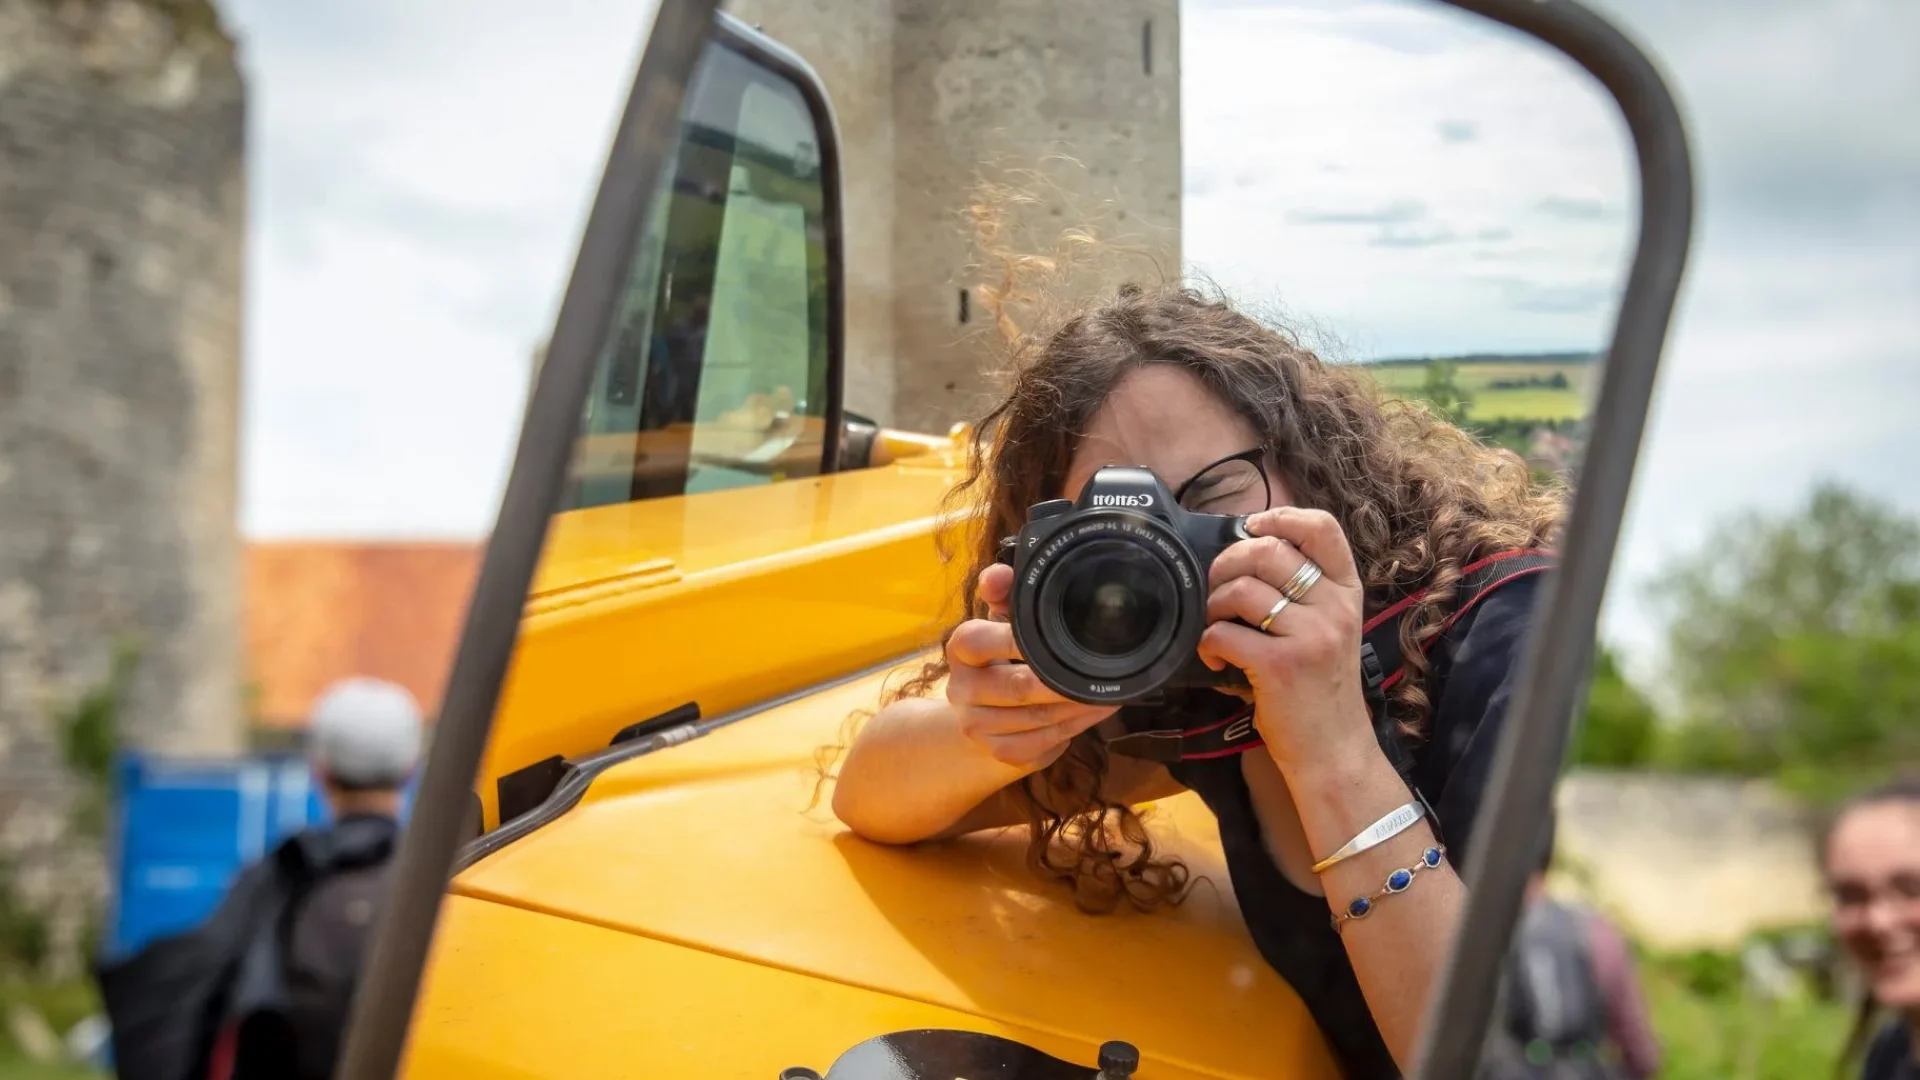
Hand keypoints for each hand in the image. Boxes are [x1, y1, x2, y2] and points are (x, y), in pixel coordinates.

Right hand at [944, 563, 1119, 770]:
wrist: (977, 711)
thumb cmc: (999, 655)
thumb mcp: (1000, 621)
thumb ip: (1004, 593)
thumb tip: (999, 573)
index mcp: (960, 649)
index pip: (978, 641)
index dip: (1013, 640)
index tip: (1054, 639)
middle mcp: (961, 689)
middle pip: (1016, 688)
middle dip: (1062, 683)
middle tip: (1099, 674)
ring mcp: (977, 725)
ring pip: (1036, 719)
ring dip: (1077, 707)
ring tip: (1107, 694)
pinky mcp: (998, 751)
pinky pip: (1042, 742)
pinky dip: (1073, 729)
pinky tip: (1091, 714)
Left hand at [1196, 507, 1374, 767]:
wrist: (1334, 749)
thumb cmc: (1321, 688)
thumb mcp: (1330, 629)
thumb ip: (1305, 591)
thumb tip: (1247, 550)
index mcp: (1346, 592)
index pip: (1322, 528)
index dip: (1280, 517)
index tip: (1251, 528)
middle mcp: (1334, 608)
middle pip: (1268, 551)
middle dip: (1227, 563)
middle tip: (1216, 589)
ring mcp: (1311, 636)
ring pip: (1241, 589)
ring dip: (1212, 605)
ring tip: (1215, 626)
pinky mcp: (1281, 666)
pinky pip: (1224, 633)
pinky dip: (1208, 644)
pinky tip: (1218, 661)